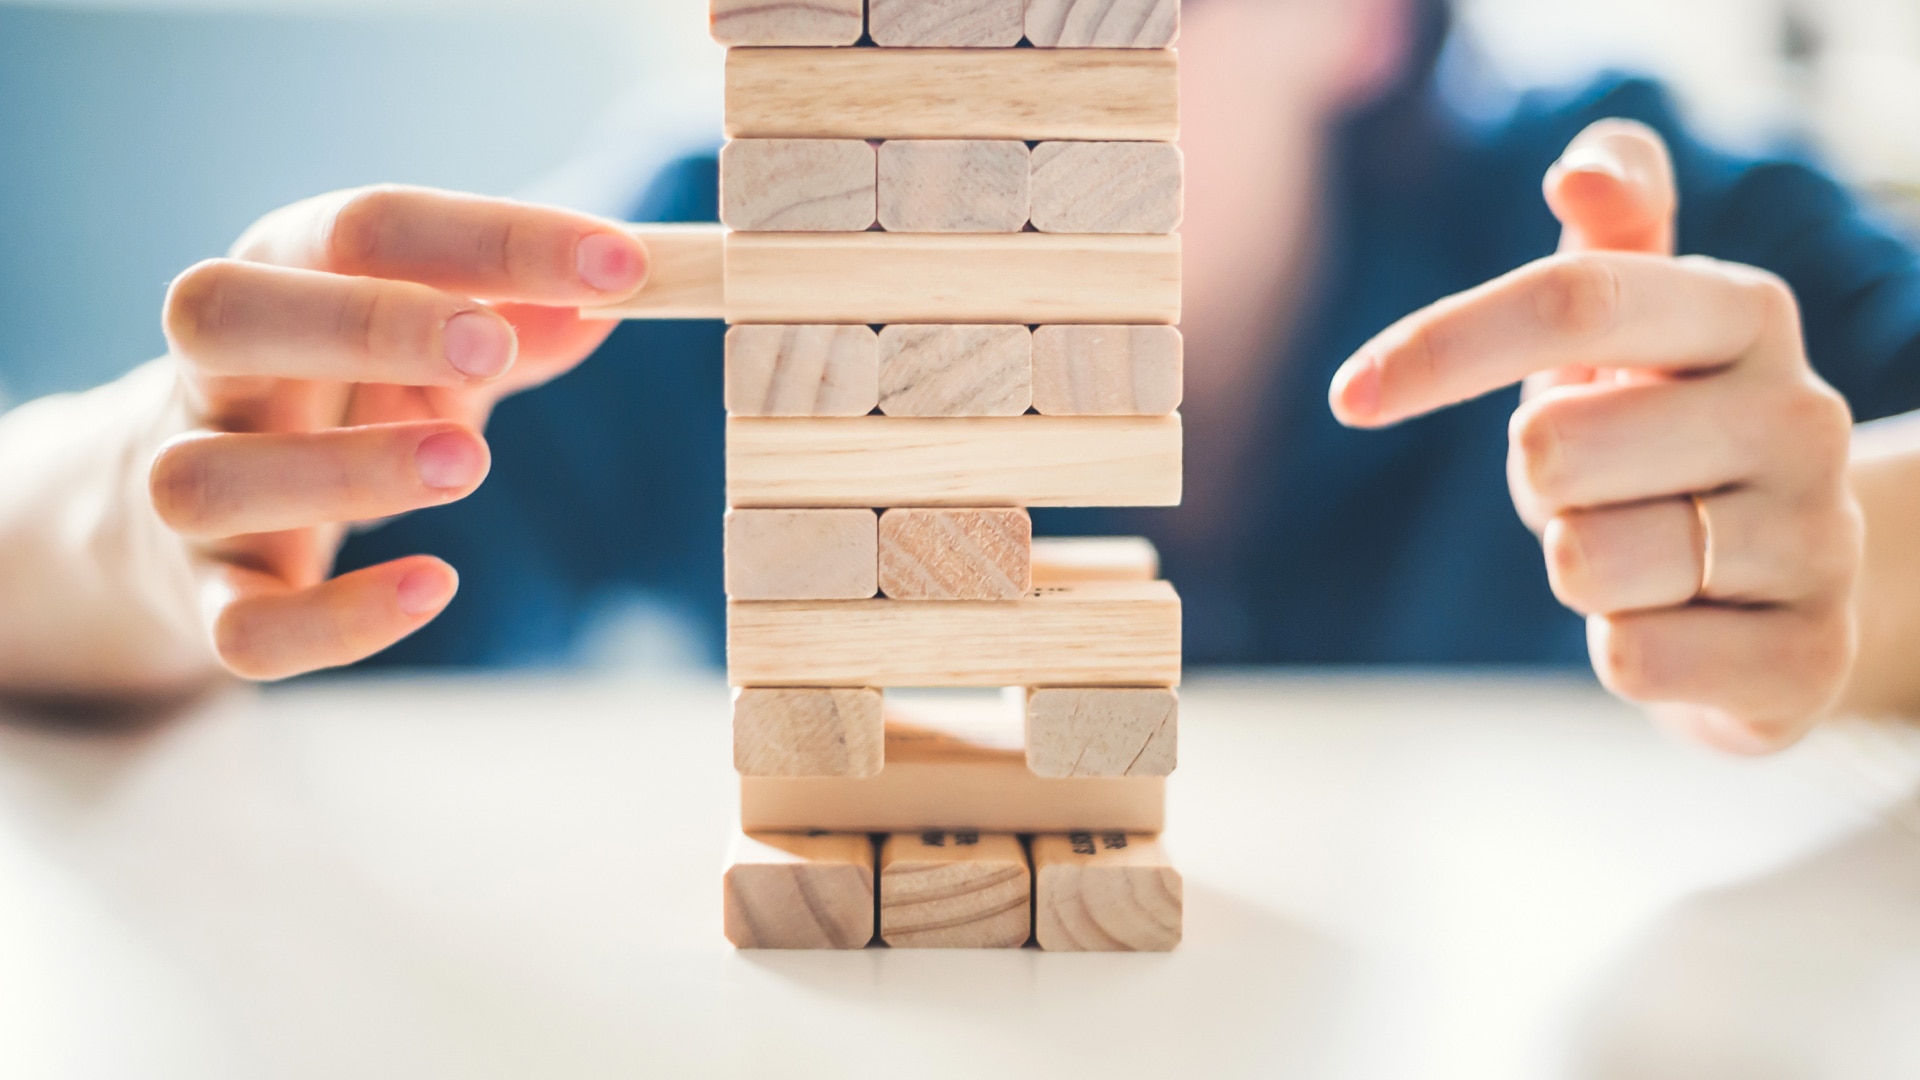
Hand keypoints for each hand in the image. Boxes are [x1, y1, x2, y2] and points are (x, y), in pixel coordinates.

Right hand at [152, 186, 647, 678]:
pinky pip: (243, 627)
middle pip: (216, 313)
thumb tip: (624, 285)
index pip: (362, 228)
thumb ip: (521, 315)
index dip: (493, 238)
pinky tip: (433, 587)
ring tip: (469, 461)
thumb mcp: (433, 345)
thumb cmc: (350, 398)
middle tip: (491, 346)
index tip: (620, 267)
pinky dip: (337, 620)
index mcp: (282, 280)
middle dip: (362, 323)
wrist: (214, 513)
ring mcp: (190, 490)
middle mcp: (213, 377)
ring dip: (342, 470)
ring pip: (209, 476)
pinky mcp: (210, 601)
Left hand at [1328, 120, 1861, 753]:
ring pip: (1583, 562)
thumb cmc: (1662, 433)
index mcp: (1744, 312)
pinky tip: (1674, 624)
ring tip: (1642, 552)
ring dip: (1579, 568)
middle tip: (1598, 488)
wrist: (1786, 583)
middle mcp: (1800, 414)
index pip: (1571, 299)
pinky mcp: (1810, 656)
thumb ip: (1613, 228)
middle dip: (1538, 485)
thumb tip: (1581, 170)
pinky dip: (1621, 649)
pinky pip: (1633, 657)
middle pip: (1552, 449)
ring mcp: (1818, 537)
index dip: (1441, 346)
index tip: (1348, 396)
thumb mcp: (1632, 328)